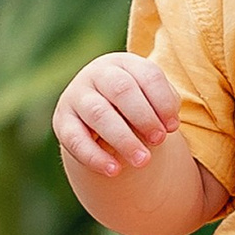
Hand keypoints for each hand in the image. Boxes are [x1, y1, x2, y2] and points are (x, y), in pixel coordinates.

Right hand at [55, 51, 182, 181]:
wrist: (100, 117)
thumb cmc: (135, 106)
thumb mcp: (152, 100)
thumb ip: (165, 106)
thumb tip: (168, 125)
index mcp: (125, 63)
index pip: (148, 75)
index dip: (163, 102)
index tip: (173, 127)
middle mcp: (97, 74)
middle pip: (121, 89)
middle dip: (144, 117)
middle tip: (159, 140)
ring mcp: (76, 95)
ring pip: (99, 113)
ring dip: (124, 139)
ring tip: (143, 160)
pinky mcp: (62, 121)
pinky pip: (75, 139)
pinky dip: (95, 157)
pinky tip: (114, 171)